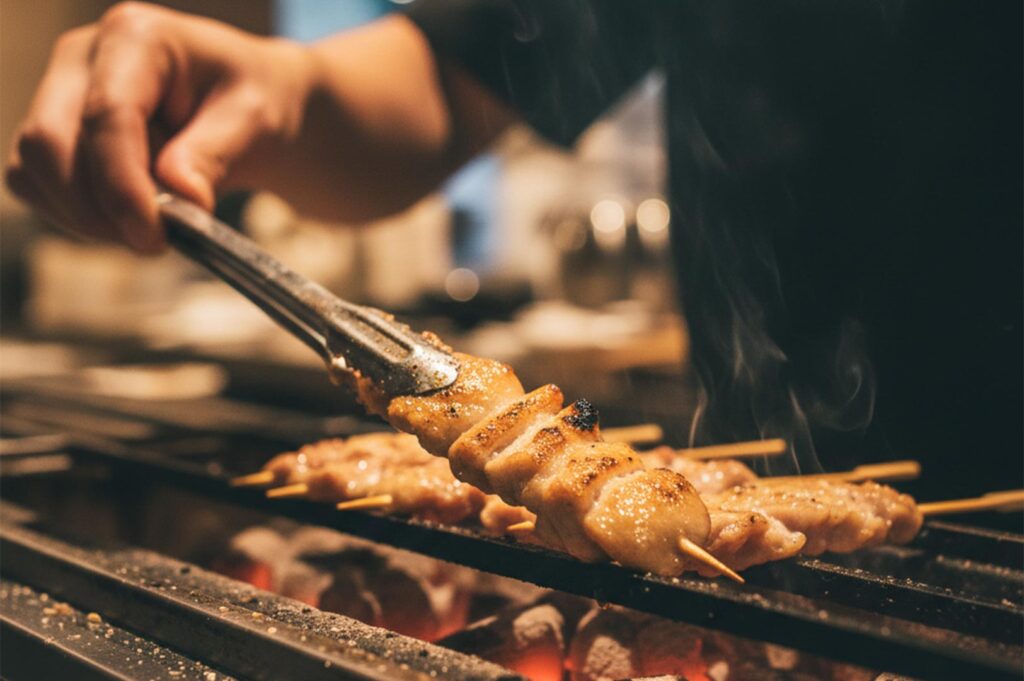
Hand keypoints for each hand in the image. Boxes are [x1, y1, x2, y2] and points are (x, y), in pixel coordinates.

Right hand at [5, 2, 314, 251]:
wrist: (247, 106)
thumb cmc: (254, 103)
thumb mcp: (255, 120)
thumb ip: (214, 154)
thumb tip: (181, 197)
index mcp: (137, 38)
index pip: (107, 116)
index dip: (122, 187)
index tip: (154, 237)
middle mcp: (83, 56)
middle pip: (50, 143)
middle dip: (98, 208)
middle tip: (156, 242)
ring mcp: (60, 91)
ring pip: (35, 169)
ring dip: (87, 217)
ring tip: (151, 226)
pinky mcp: (54, 130)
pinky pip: (36, 185)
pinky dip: (75, 216)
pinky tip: (126, 219)